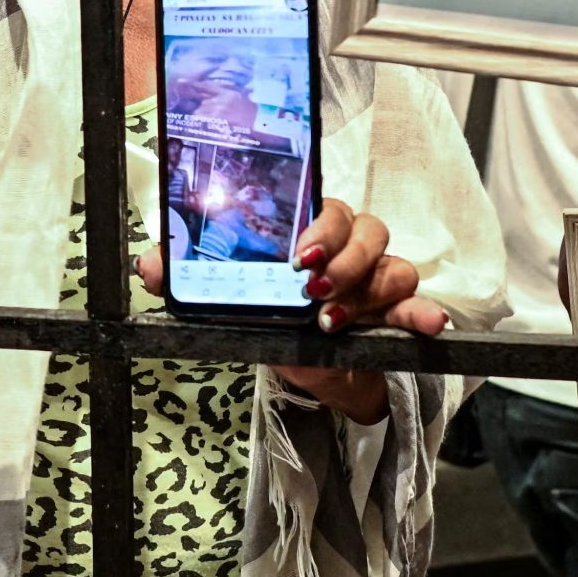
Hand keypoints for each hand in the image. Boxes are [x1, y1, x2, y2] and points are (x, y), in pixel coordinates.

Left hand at [138, 199, 438, 421]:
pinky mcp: (397, 314)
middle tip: (313, 290)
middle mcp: (353, 247)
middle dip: (342, 260)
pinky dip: (423, 312)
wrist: (307, 369)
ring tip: (332, 323)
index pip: (327, 207)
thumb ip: (189, 278)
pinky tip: (430, 322)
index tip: (299, 255)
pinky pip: (418, 305)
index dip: (319, 226)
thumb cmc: (272, 318)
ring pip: (393, 265)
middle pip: (368, 230)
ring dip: (365, 292)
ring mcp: (378, 278)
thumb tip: (147, 263)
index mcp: (313, 230)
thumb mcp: (229, 299)